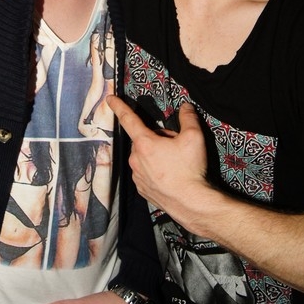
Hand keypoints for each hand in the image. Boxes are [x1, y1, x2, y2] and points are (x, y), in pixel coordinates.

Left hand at [107, 96, 208, 217]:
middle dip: (156, 138)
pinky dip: (154, 171)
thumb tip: (186, 107)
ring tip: (175, 164)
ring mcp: (137, 176)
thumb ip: (188, 117)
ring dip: (155, 155)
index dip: (119, 106)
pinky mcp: (142, 190)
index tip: (110, 99)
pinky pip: (145, 173)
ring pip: (143, 157)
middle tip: (175, 146)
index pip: (129, 119)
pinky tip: (170, 177)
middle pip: (144, 140)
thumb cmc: (190, 169)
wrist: (192, 204)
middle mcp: (135, 159)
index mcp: (144, 143)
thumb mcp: (194, 137)